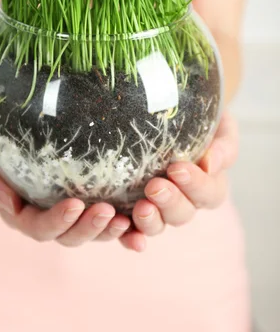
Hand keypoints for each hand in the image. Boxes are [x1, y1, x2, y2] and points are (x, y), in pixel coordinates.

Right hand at [0, 142, 146, 250]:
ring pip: (93, 232)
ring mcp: (72, 212)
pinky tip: (141, 225)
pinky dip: (127, 227)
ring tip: (128, 218)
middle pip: (70, 236)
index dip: (57, 221)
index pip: (40, 227)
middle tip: (108, 212)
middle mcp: (49, 219)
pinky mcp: (90, 201)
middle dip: (89, 228)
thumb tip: (6, 203)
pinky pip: (110, 219)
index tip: (75, 204)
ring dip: (110, 229)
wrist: (7, 130)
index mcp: (23, 214)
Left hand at [131, 112, 238, 235]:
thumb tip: (210, 165)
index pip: (209, 193)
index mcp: (208, 184)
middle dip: (170, 202)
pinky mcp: (132, 211)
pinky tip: (122, 229)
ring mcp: (158, 209)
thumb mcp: (219, 125)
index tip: (178, 168)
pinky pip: (131, 230)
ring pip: (157, 226)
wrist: (165, 108)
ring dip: (150, 221)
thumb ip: (222, 145)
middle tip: (154, 187)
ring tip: (140, 208)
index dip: (195, 185)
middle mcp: (184, 201)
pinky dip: (128, 236)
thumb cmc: (198, 118)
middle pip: (182, 214)